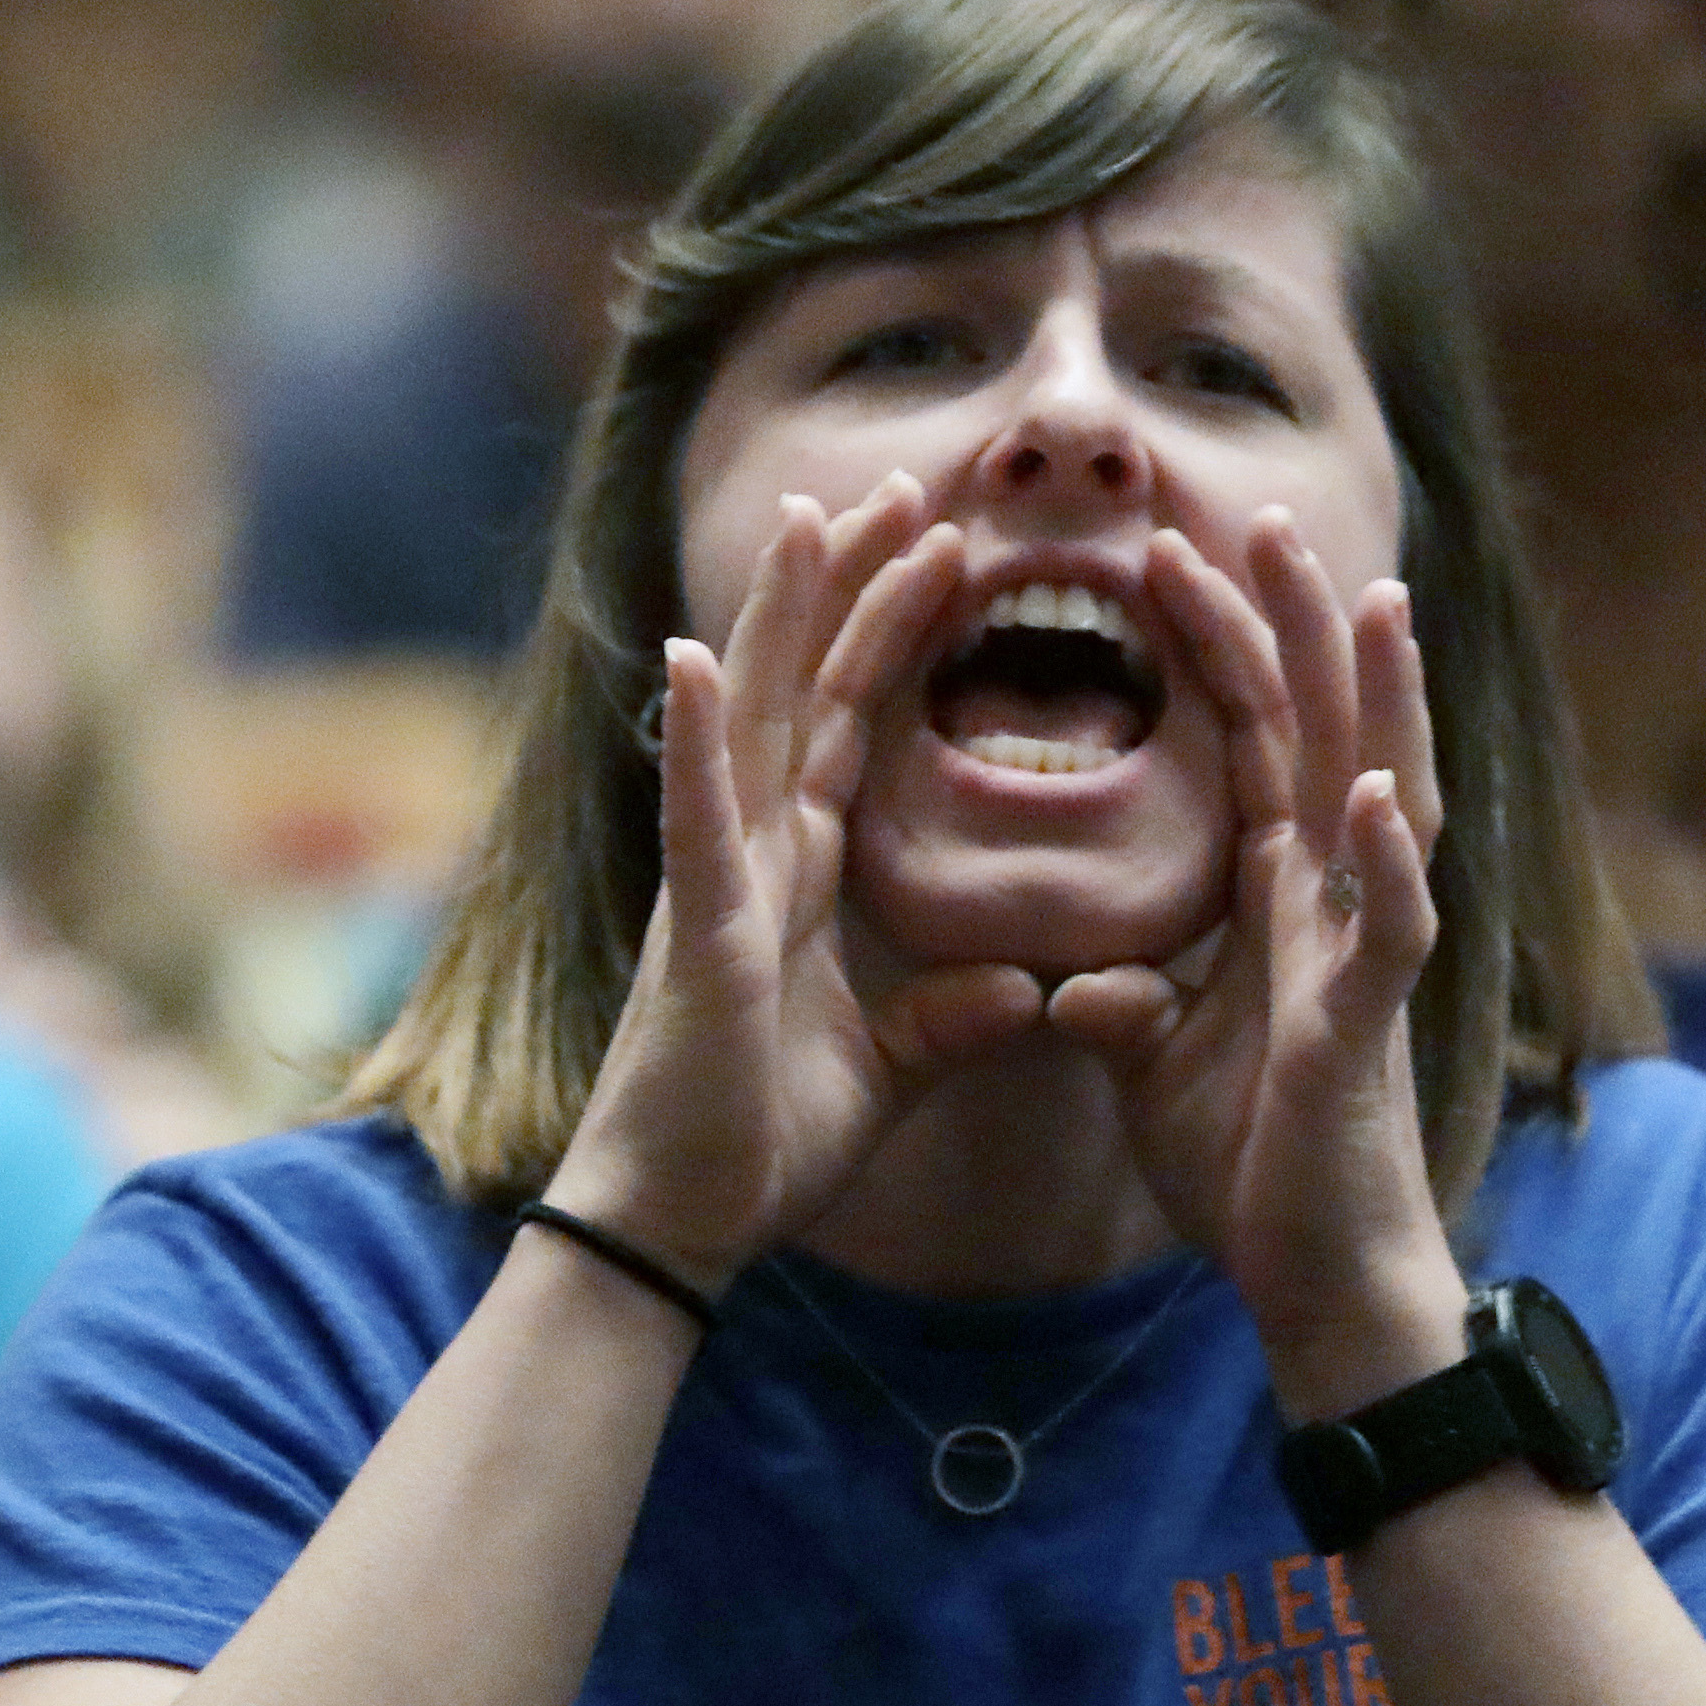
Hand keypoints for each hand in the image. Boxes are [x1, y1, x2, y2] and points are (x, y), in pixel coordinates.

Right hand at [545, 476, 1045, 1284]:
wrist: (679, 1227)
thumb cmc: (760, 1143)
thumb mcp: (889, 1067)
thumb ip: (950, 1016)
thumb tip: (1025, 988)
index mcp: (796, 870)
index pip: (857, 718)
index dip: (897, 626)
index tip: (948, 541)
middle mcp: (751, 850)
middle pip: (811, 684)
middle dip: (854, 579)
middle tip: (908, 478)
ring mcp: (715, 879)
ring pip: (757, 716)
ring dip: (784, 613)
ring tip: (816, 512)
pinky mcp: (698, 929)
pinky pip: (697, 815)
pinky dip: (699, 734)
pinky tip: (699, 655)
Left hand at [1047, 510, 1459, 1402]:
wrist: (1314, 1288)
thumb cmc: (1252, 1173)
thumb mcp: (1159, 1069)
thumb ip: (1129, 1003)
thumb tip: (1080, 980)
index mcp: (1277, 898)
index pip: (1254, 739)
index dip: (1218, 645)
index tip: (1170, 550)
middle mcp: (1331, 904)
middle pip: (1323, 731)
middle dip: (1297, 623)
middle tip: (1265, 511)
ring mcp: (1360, 958)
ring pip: (1385, 796)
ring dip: (1379, 700)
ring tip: (1370, 596)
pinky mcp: (1364, 1030)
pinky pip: (1385, 932)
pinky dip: (1379, 862)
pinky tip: (1367, 795)